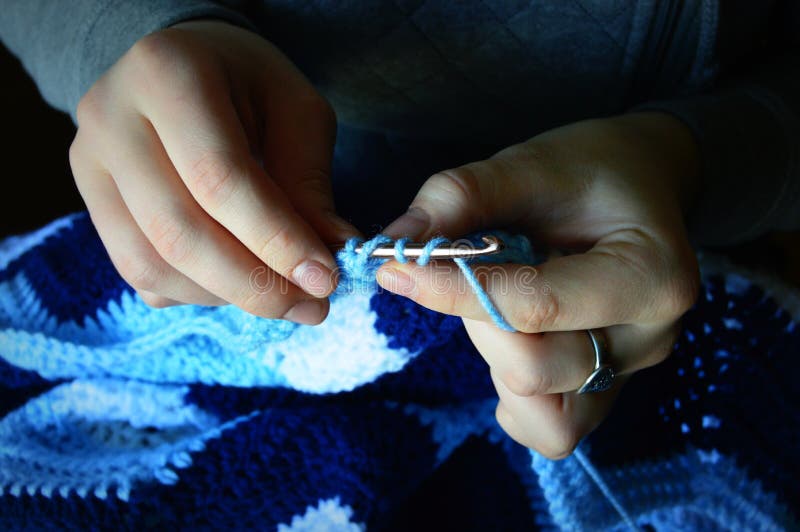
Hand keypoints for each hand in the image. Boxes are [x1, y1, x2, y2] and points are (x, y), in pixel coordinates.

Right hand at [69, 20, 358, 323]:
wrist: (184, 66)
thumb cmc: (249, 84)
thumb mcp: (296, 112)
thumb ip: (309, 183)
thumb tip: (329, 257)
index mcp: (166, 73)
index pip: (219, 178)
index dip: (275, 239)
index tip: (324, 279)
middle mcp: (110, 119)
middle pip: (179, 231)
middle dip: (253, 284)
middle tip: (312, 306)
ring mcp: (89, 164)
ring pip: (151, 264)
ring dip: (226, 296)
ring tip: (284, 297)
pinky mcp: (91, 204)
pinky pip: (139, 273)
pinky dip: (196, 292)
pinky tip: (240, 281)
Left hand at [376, 113, 700, 457]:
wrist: (640, 183)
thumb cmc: (592, 169)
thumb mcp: (531, 163)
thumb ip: (463, 197)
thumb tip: (396, 242)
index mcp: (651, 277)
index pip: (536, 307)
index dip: (454, 292)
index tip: (397, 268)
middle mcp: (648, 339)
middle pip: (534, 370)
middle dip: (476, 322)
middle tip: (466, 270)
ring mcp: (629, 373)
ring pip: (543, 416)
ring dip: (495, 360)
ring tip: (499, 303)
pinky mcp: (604, 391)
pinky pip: (547, 428)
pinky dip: (513, 393)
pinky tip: (512, 338)